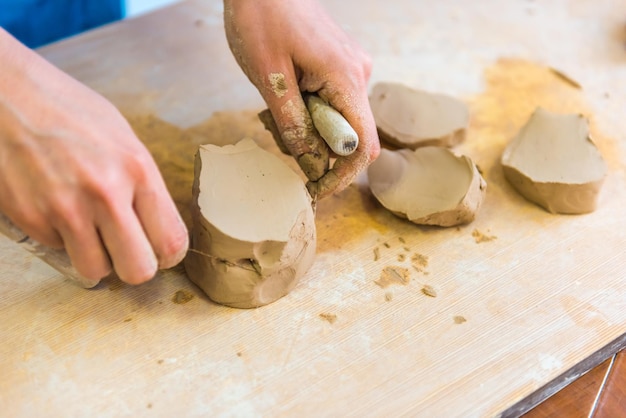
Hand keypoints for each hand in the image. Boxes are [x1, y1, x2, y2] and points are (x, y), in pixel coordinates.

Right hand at [0, 29, 187, 283]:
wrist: (7, 95)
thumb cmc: (70, 112)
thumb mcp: (123, 138)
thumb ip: (143, 185)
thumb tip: (158, 227)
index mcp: (137, 170)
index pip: (172, 241)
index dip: (169, 255)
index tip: (161, 252)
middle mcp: (106, 193)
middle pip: (139, 271)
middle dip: (135, 266)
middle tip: (127, 250)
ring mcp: (65, 210)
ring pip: (96, 272)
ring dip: (96, 257)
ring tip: (90, 229)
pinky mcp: (31, 219)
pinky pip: (59, 251)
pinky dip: (61, 239)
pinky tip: (56, 207)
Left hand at [223, 0, 379, 197]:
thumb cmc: (261, 18)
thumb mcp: (270, 78)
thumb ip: (293, 124)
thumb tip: (311, 163)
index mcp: (346, 78)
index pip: (361, 146)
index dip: (341, 176)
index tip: (314, 189)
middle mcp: (358, 75)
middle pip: (350, 137)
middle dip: (317, 150)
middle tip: (278, 136)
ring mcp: (351, 69)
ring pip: (339, 122)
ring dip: (309, 130)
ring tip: (274, 110)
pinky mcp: (340, 67)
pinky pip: (332, 104)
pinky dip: (309, 113)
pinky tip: (283, 98)